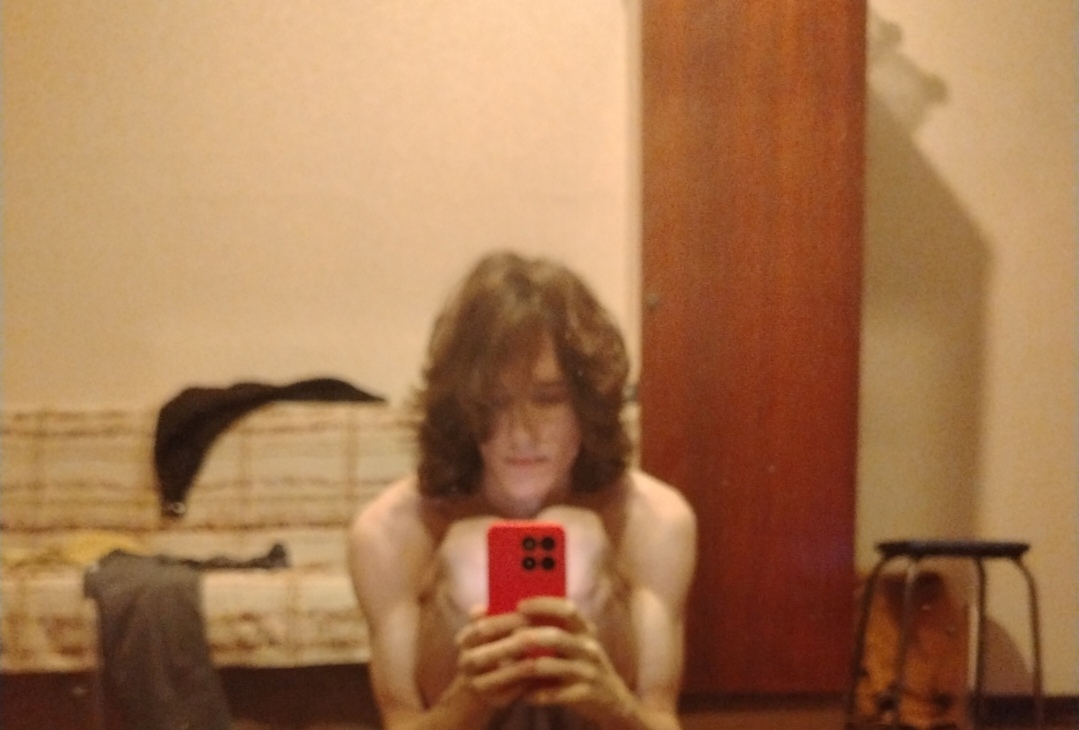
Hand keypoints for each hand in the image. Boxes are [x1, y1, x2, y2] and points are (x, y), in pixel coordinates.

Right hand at [453, 605, 536, 708]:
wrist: (479, 687)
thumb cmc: (493, 648)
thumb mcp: (489, 630)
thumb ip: (497, 613)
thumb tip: (510, 592)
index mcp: (466, 639)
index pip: (482, 628)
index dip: (504, 622)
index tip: (526, 615)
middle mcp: (467, 661)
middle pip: (490, 653)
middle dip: (515, 644)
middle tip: (538, 635)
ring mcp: (477, 683)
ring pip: (500, 675)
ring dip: (521, 666)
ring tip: (542, 656)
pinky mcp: (492, 700)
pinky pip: (511, 692)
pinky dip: (526, 683)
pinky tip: (542, 673)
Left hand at [514, 597, 637, 723]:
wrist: (613, 700)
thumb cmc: (584, 667)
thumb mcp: (577, 644)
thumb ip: (555, 631)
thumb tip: (517, 620)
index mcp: (585, 631)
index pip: (567, 609)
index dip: (543, 605)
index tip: (520, 605)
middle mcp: (589, 648)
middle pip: (557, 636)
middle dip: (529, 635)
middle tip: (509, 638)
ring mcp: (589, 671)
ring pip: (554, 666)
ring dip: (528, 667)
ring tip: (509, 668)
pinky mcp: (586, 694)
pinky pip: (557, 694)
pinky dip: (538, 694)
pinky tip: (524, 695)